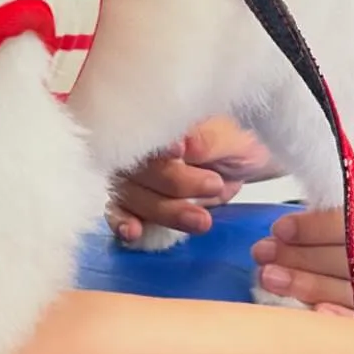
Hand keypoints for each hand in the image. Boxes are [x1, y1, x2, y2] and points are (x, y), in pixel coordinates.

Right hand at [108, 117, 274, 240]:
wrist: (237, 169)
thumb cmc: (233, 147)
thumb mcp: (233, 141)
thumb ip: (207, 141)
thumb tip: (181, 143)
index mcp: (159, 121)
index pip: (148, 131)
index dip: (160, 145)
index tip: (180, 152)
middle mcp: (135, 146)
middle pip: (137, 166)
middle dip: (174, 183)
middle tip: (213, 186)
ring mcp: (129, 176)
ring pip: (130, 193)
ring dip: (163, 210)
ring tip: (202, 221)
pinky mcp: (129, 204)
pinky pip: (115, 212)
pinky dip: (121, 222)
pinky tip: (133, 232)